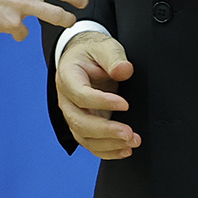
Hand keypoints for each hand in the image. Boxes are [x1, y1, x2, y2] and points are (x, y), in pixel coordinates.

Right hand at [56, 31, 139, 158]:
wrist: (84, 59)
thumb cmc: (93, 52)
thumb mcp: (104, 47)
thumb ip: (114, 57)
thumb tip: (124, 70)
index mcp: (67, 76)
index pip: (80, 95)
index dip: (102, 102)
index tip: (125, 104)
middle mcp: (65, 98)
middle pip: (79, 121)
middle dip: (105, 131)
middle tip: (129, 133)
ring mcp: (72, 114)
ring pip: (84, 137)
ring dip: (109, 144)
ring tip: (132, 142)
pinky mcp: (82, 124)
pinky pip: (90, 143)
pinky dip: (107, 151)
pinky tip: (124, 150)